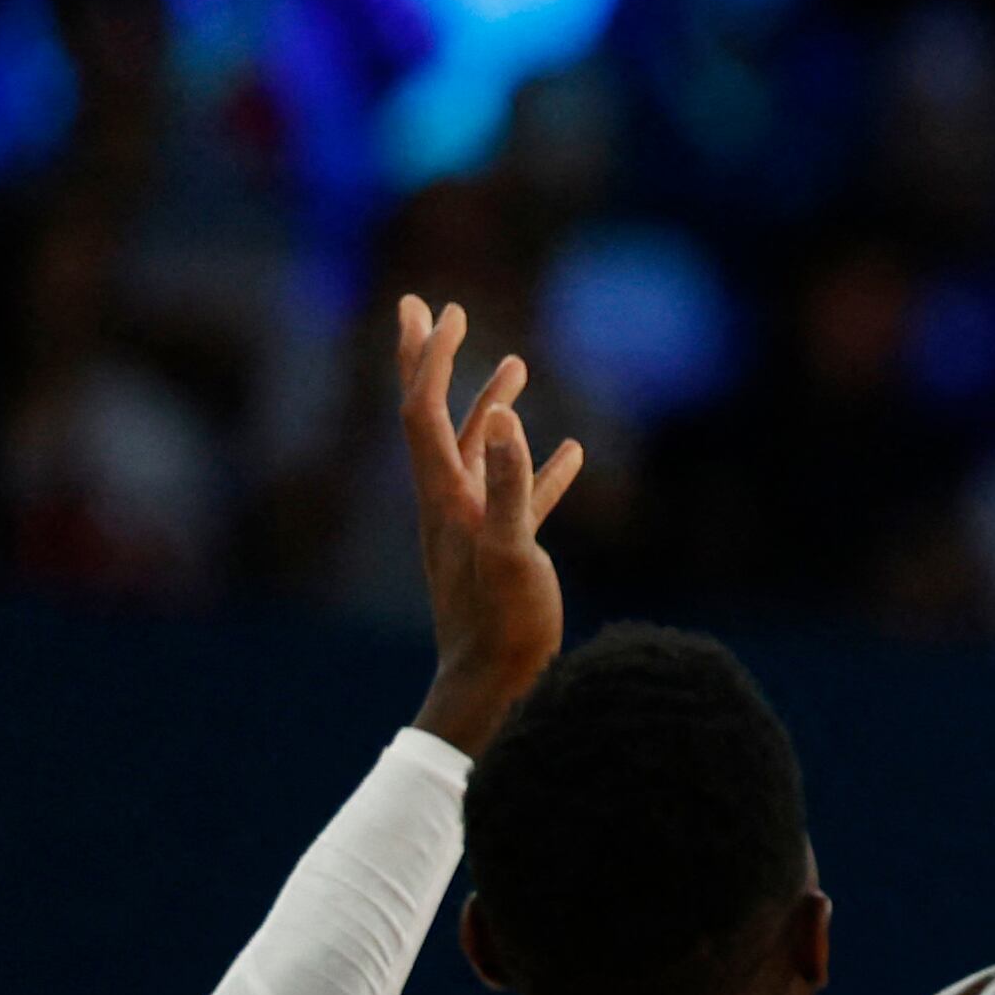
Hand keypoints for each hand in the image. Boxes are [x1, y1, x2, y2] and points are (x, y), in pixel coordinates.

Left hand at [393, 296, 583, 757]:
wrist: (497, 685)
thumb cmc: (503, 624)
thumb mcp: (511, 552)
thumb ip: (509, 485)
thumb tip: (508, 417)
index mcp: (445, 495)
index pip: (424, 410)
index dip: (429, 358)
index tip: (440, 310)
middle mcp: (450, 500)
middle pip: (434, 416)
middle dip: (432, 361)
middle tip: (435, 309)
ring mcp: (475, 523)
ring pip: (480, 447)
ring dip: (492, 403)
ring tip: (516, 363)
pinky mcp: (503, 548)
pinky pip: (519, 491)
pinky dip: (537, 463)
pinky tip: (569, 453)